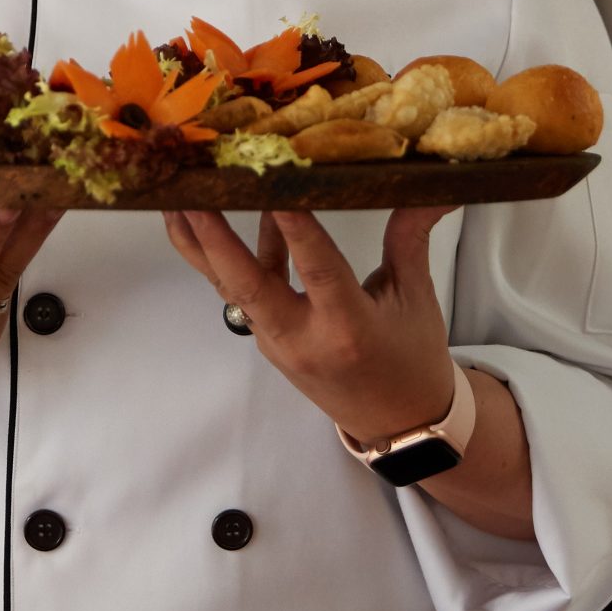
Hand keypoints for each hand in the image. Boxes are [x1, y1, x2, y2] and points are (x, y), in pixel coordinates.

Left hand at [163, 208, 457, 444]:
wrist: (399, 425)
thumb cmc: (412, 359)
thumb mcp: (415, 297)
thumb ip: (410, 236)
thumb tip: (435, 187)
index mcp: (348, 328)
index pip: (317, 270)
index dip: (294, 228)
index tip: (274, 185)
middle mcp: (303, 338)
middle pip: (248, 285)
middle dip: (215, 238)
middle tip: (191, 193)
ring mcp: (278, 343)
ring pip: (232, 288)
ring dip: (203, 245)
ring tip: (176, 198)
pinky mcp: (267, 340)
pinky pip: (241, 294)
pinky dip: (227, 257)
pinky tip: (217, 216)